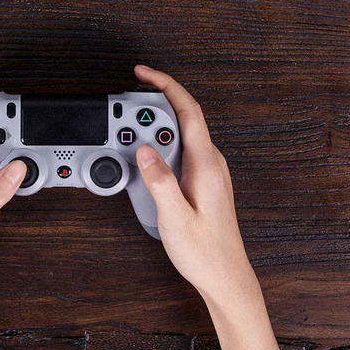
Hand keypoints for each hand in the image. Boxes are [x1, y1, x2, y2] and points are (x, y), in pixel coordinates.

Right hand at [134, 66, 259, 306]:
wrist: (226, 276)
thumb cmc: (205, 252)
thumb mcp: (175, 218)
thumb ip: (159, 181)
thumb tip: (143, 150)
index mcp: (206, 164)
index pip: (188, 110)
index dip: (166, 85)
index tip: (144, 73)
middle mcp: (211, 162)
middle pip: (181, 118)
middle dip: (151, 106)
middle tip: (123, 109)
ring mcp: (209, 170)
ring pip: (179, 135)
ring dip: (153, 130)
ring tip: (128, 138)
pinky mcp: (203, 180)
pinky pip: (180, 151)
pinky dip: (160, 147)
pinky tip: (145, 161)